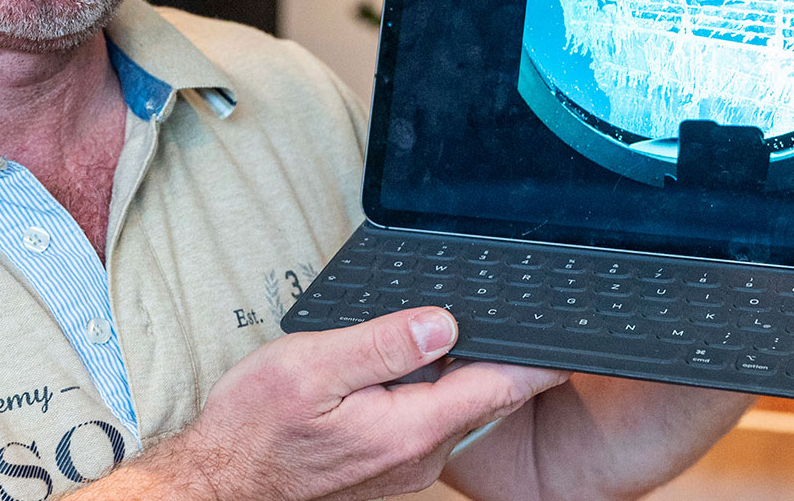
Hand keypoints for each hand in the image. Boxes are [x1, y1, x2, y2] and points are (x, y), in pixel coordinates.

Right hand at [127, 308, 566, 500]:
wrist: (221, 484)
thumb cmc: (254, 429)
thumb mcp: (311, 367)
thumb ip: (382, 344)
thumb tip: (443, 323)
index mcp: (409, 427)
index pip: (500, 387)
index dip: (540, 357)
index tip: (572, 334)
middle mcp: (420, 455)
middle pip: (485, 395)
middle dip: (501, 355)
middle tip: (512, 311)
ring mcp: (407, 464)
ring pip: (457, 407)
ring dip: (462, 370)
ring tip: (455, 327)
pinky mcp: (390, 465)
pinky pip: (431, 421)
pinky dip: (434, 389)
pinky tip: (412, 363)